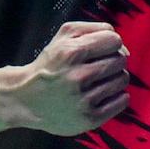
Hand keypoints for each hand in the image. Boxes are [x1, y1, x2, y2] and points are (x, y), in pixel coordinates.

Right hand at [15, 21, 130, 136]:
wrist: (26, 99)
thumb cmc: (50, 64)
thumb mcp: (64, 35)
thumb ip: (95, 29)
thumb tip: (122, 46)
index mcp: (72, 52)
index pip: (114, 40)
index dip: (112, 43)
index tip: (103, 50)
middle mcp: (78, 76)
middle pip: (120, 60)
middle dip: (113, 61)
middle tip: (99, 67)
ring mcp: (84, 100)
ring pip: (122, 80)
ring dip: (115, 78)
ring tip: (99, 81)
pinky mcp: (89, 119)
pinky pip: (121, 102)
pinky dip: (117, 97)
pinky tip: (103, 95)